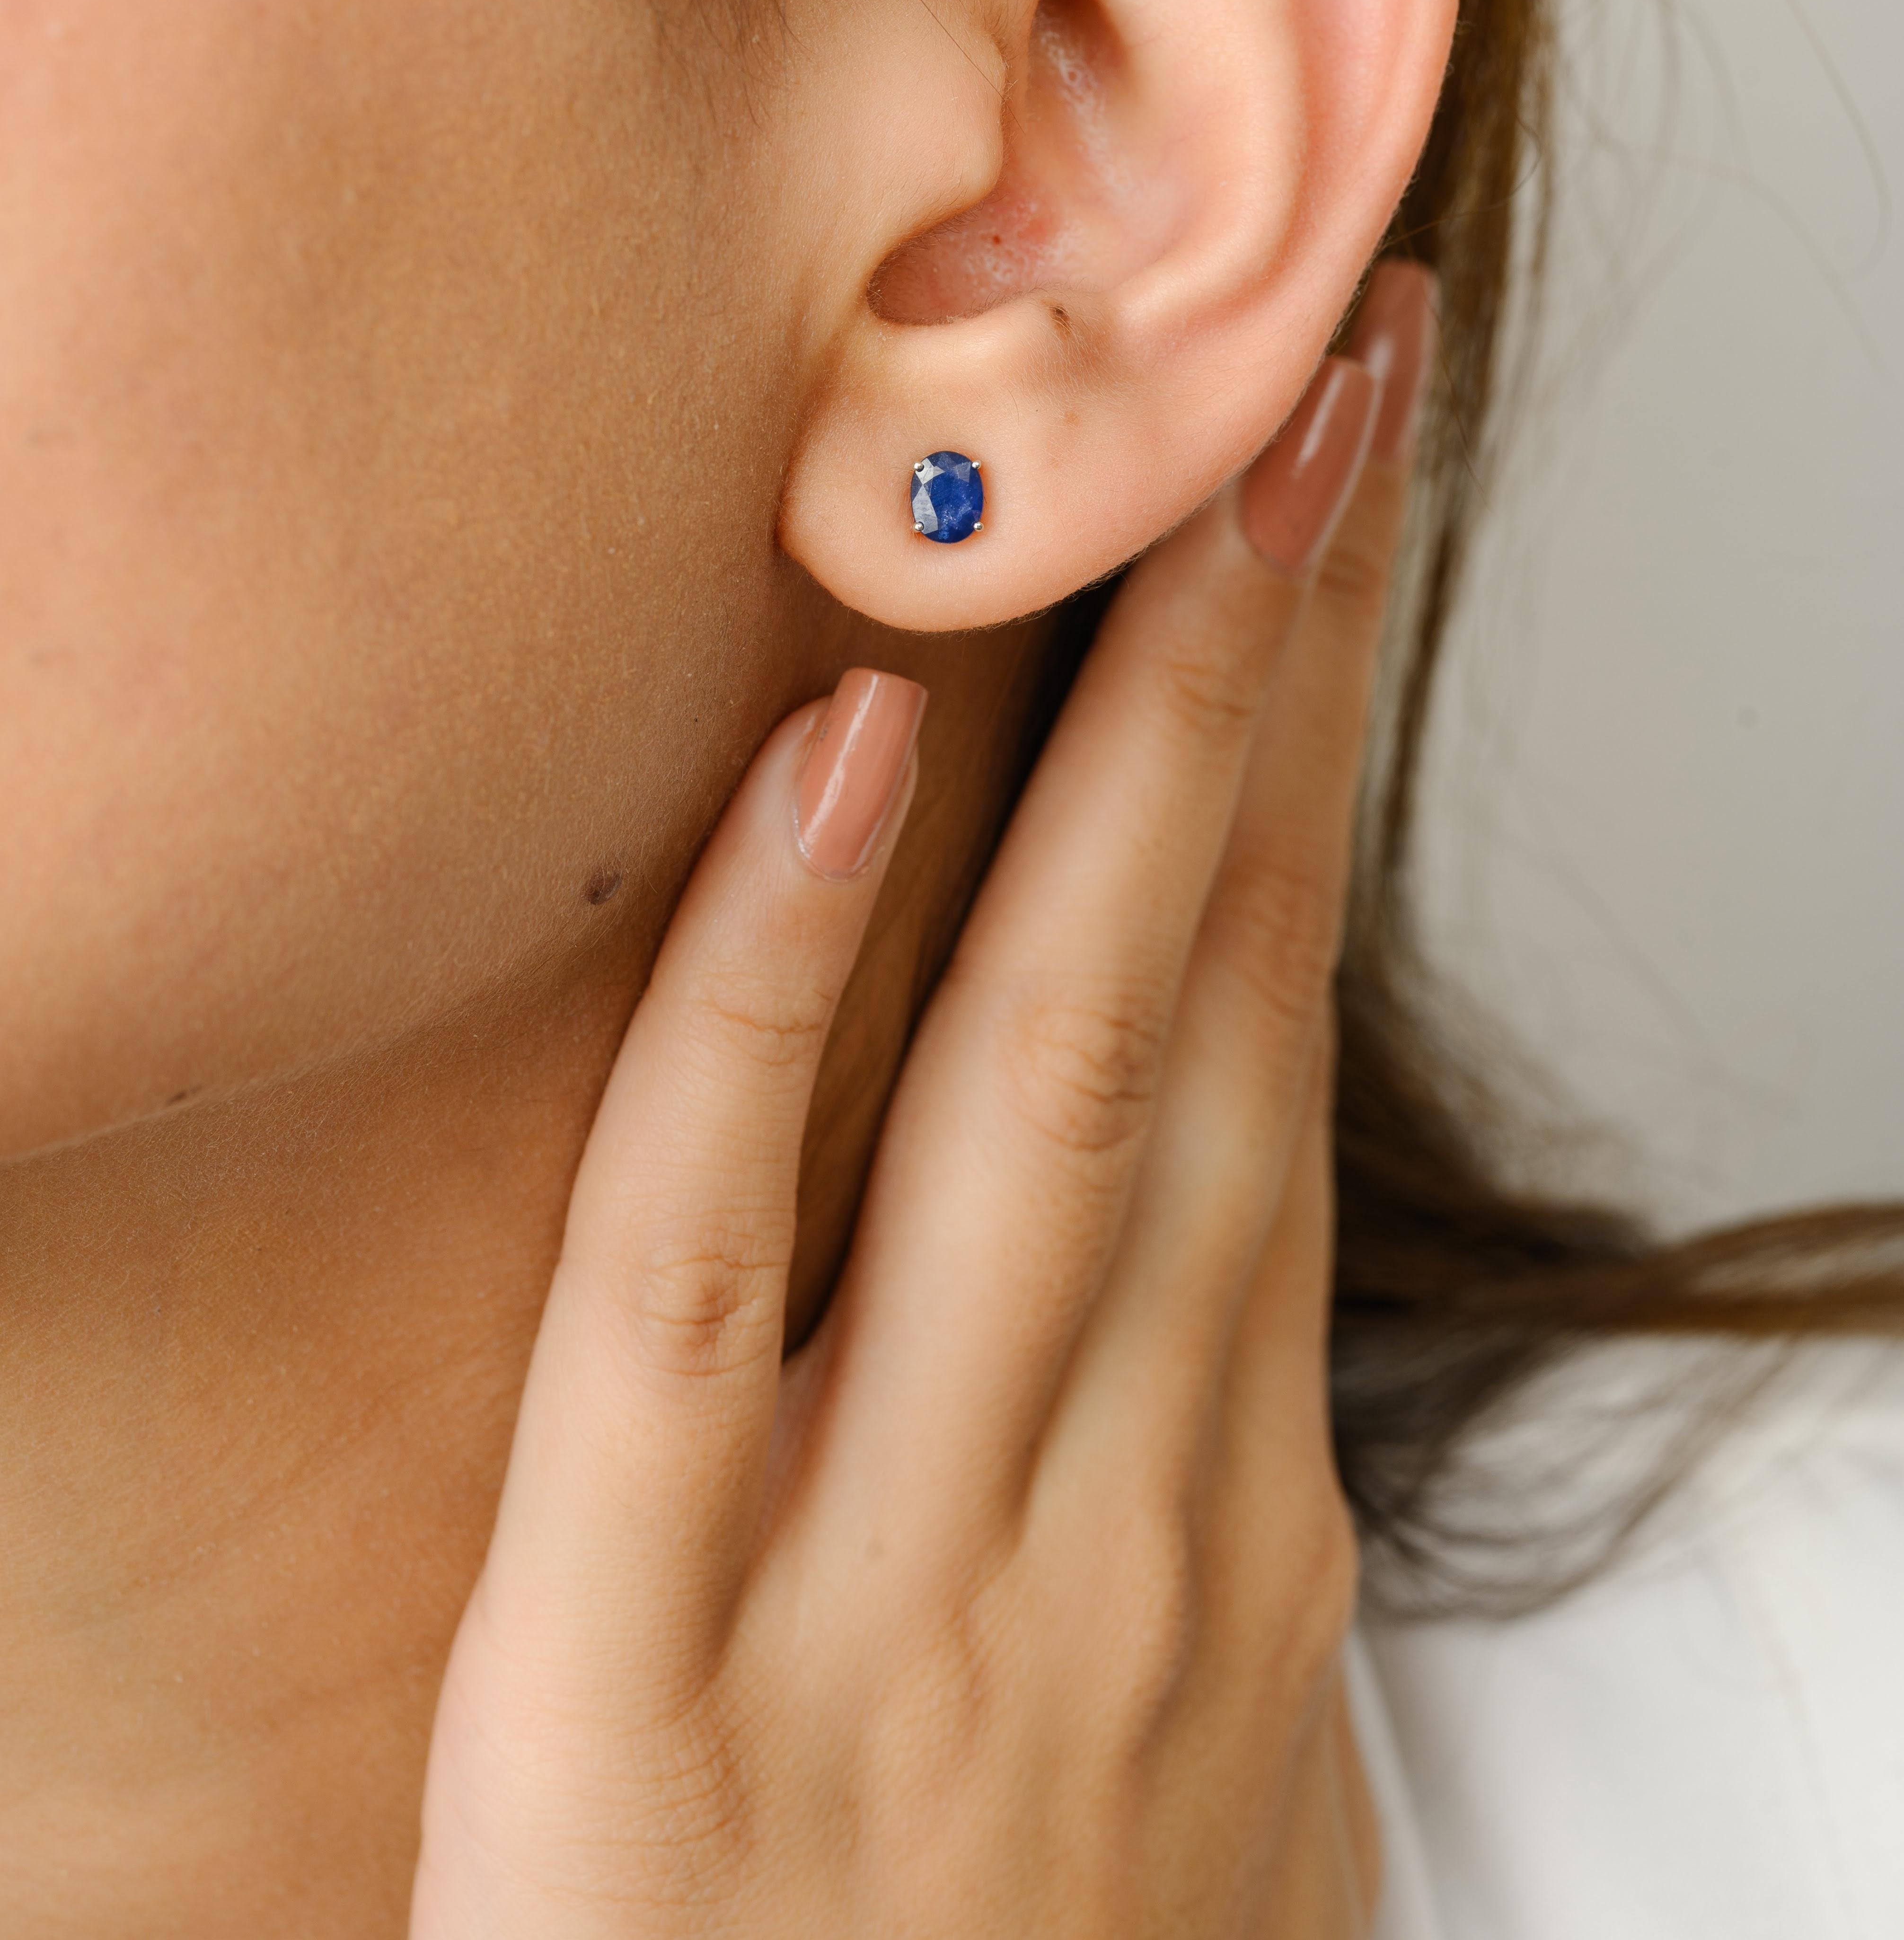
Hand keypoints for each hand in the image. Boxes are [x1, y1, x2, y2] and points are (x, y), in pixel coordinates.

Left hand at [411, 268, 1433, 1938]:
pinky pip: (704, 1277)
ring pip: (1037, 1077)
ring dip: (1111, 748)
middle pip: (1211, 993)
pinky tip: (818, 773)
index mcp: (1222, 1520)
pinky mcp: (636, 1687)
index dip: (1323, 762)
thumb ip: (1218, 1582)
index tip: (1346, 521)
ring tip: (1170, 466)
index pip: (1281, 1040)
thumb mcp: (1212, 1817)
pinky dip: (770, 1009)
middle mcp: (1111, 1507)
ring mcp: (892, 1589)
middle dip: (1286, 662)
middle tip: (1333, 377)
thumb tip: (1250, 1416)